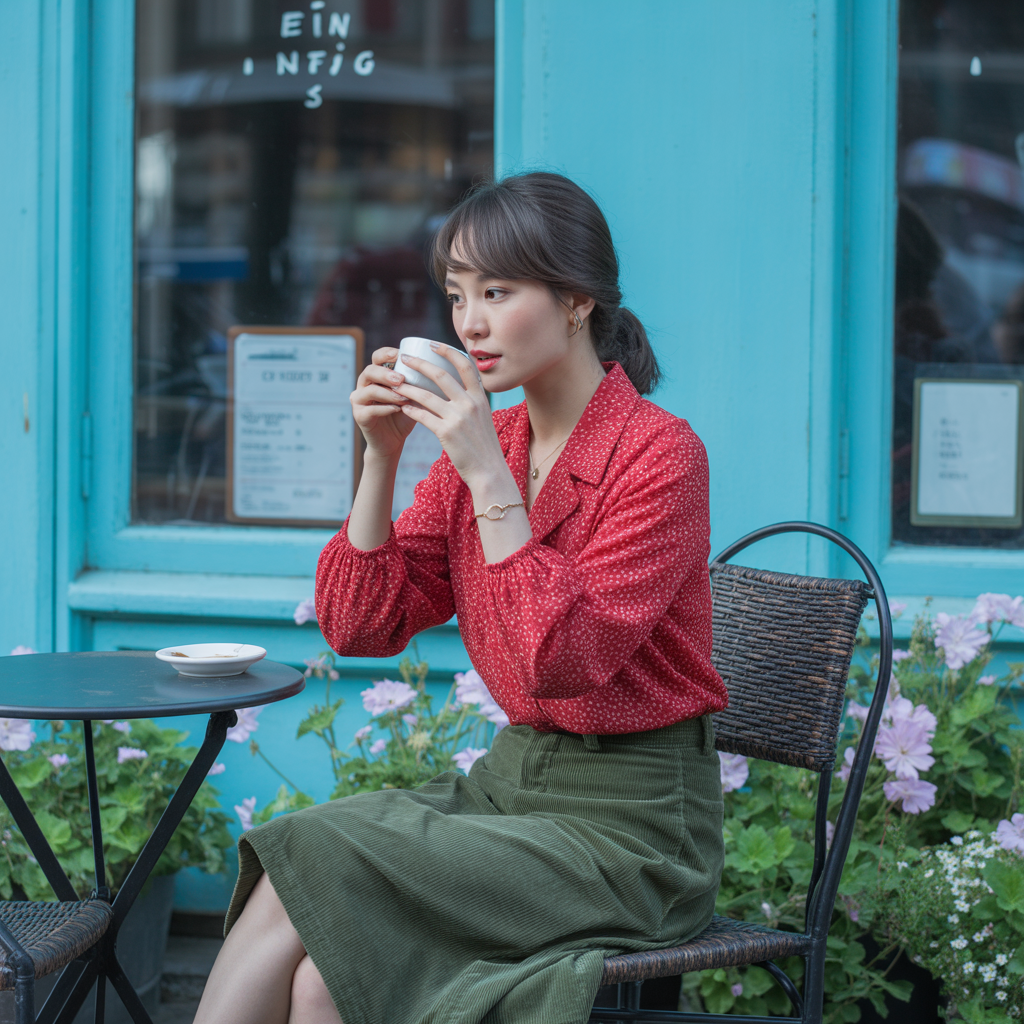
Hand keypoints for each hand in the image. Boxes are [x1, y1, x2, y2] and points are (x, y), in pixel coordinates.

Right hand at [350, 347, 416, 460]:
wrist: (393, 442)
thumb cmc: (406, 416)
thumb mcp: (414, 396)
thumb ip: (419, 383)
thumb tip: (440, 370)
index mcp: (377, 376)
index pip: (377, 357)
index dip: (387, 354)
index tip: (401, 355)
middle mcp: (364, 385)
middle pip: (370, 371)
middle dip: (386, 374)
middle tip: (402, 379)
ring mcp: (359, 400)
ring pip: (369, 390)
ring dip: (388, 392)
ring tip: (404, 397)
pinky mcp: (359, 416)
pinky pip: (370, 409)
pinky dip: (385, 408)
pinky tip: (398, 409)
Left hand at [394, 346, 509, 490]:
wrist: (489, 471)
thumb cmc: (484, 446)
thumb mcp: (483, 418)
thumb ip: (472, 402)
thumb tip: (456, 388)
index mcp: (480, 397)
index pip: (464, 365)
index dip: (447, 352)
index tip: (432, 344)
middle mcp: (470, 404)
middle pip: (440, 375)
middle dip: (420, 364)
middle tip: (405, 358)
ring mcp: (458, 418)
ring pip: (426, 396)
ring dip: (407, 388)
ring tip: (394, 384)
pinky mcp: (446, 433)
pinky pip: (422, 416)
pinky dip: (410, 410)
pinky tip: (401, 407)